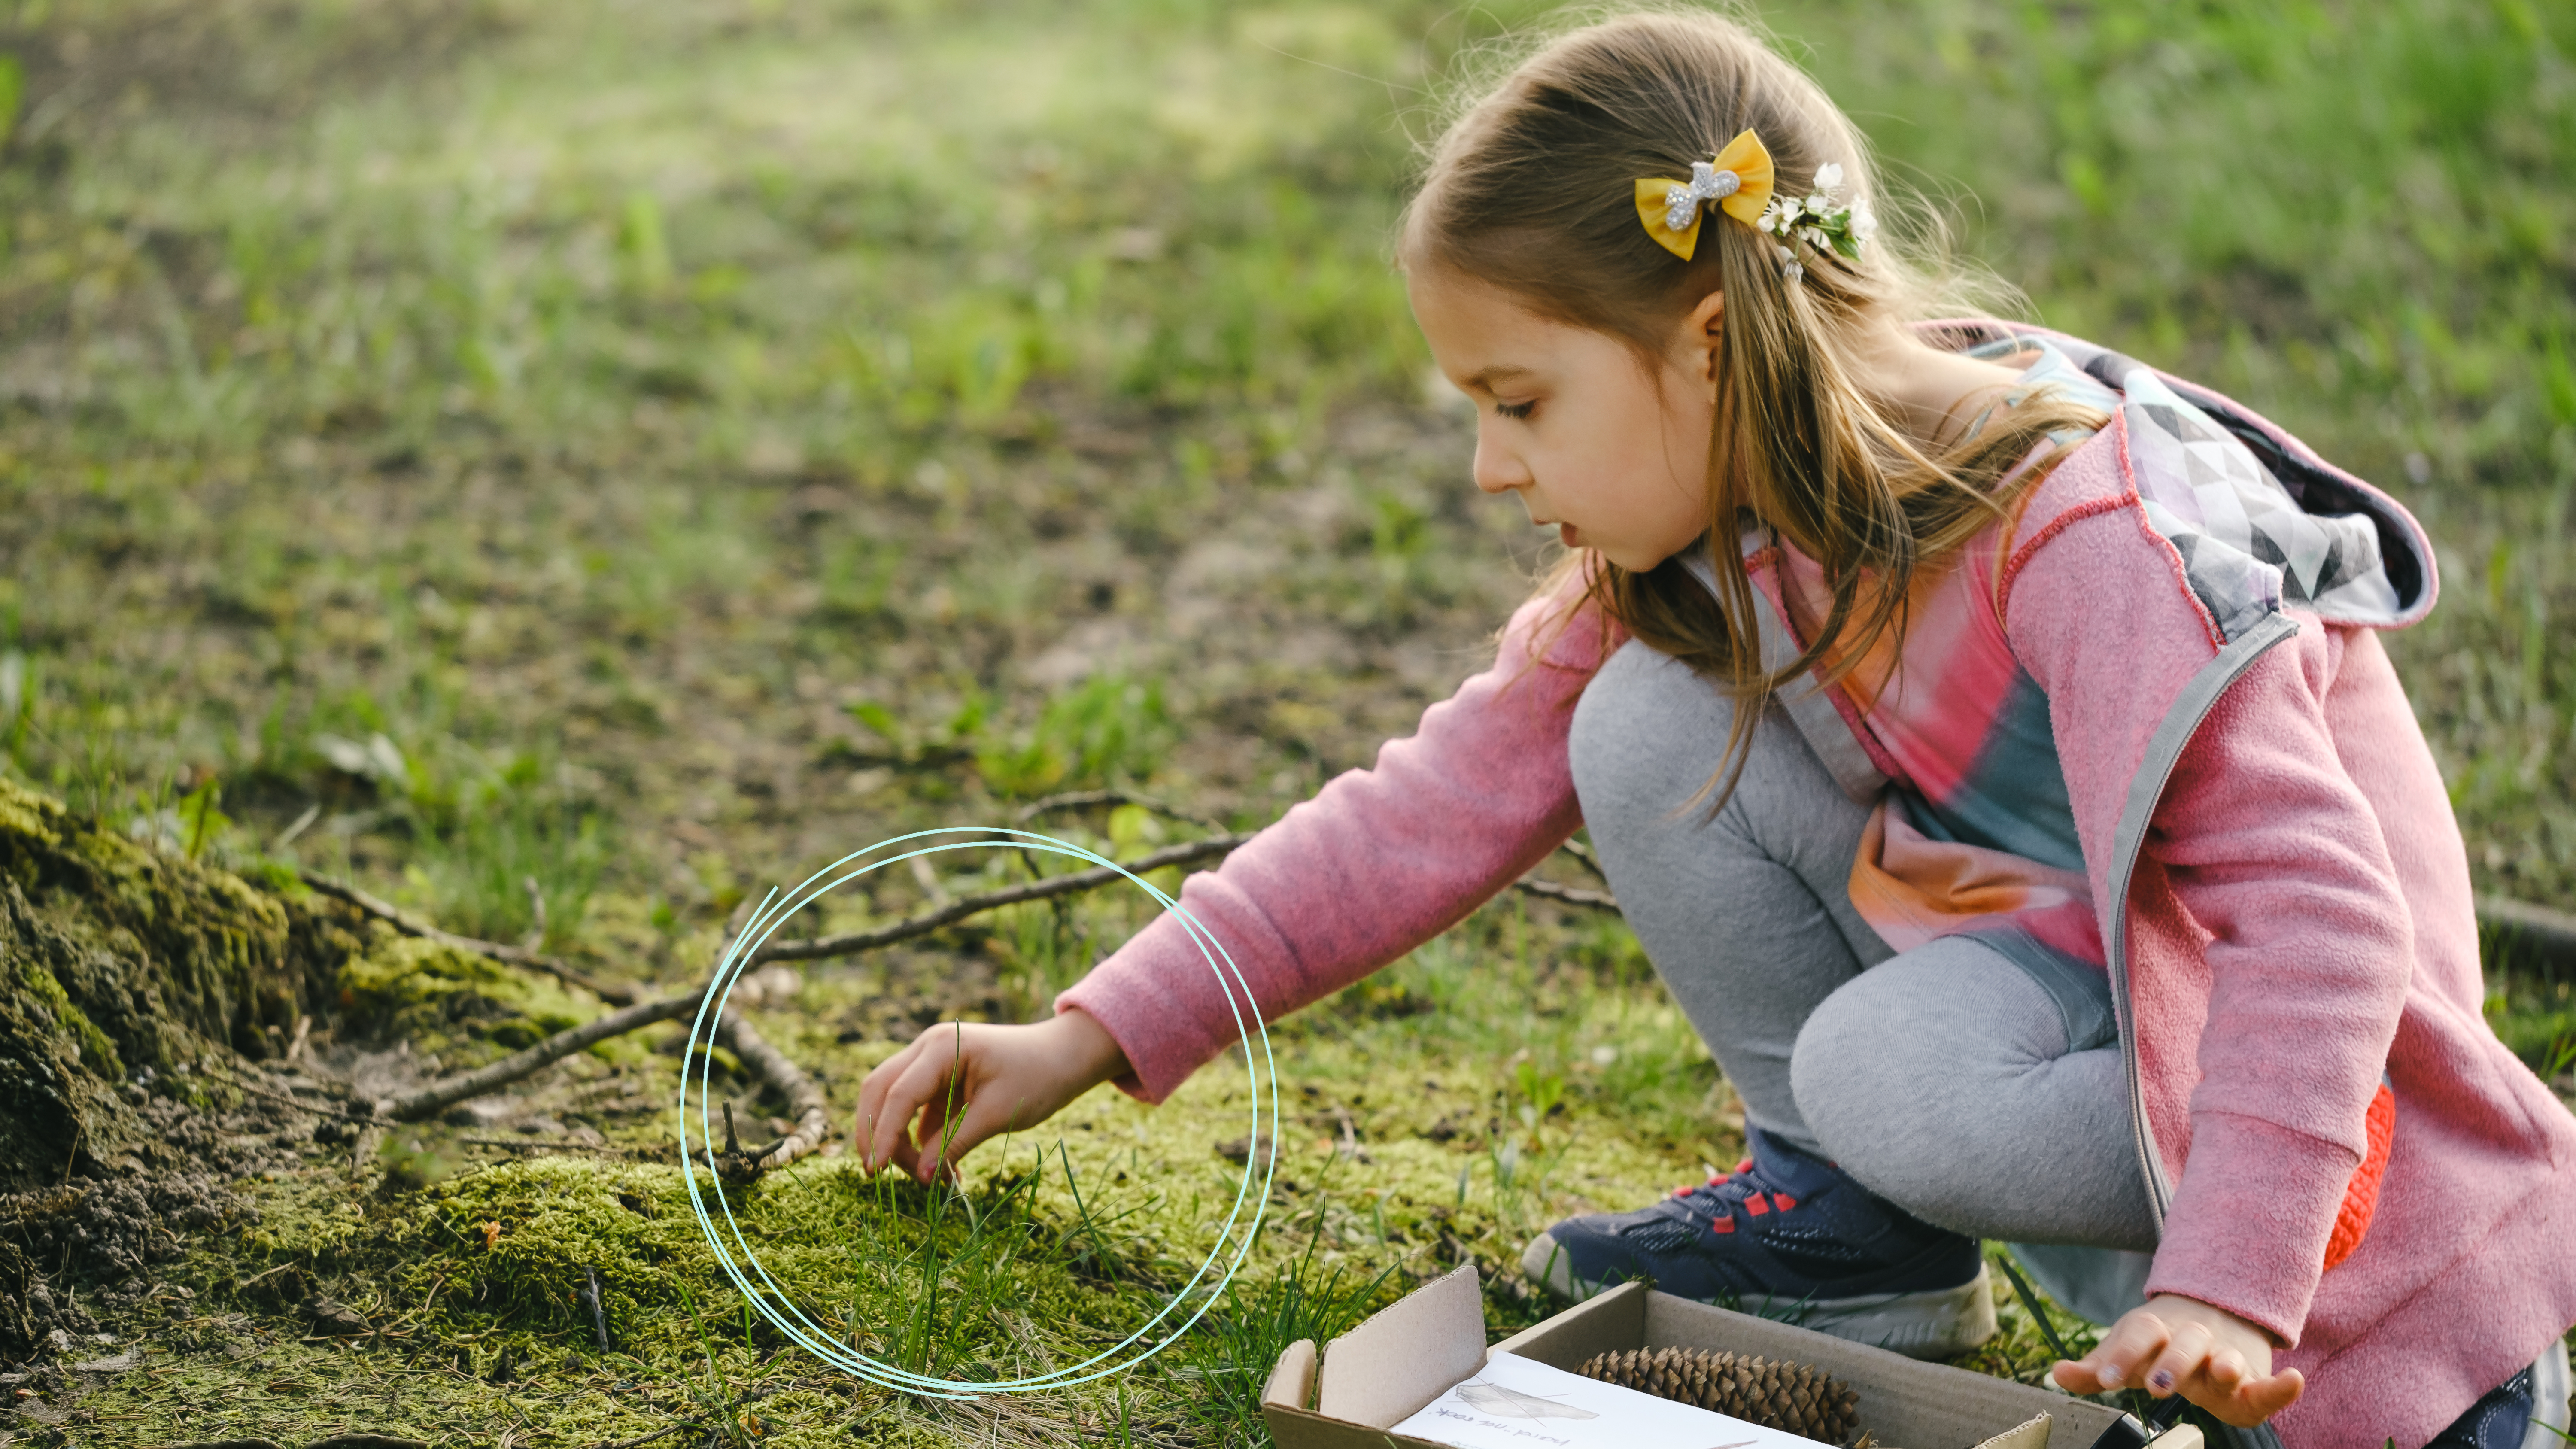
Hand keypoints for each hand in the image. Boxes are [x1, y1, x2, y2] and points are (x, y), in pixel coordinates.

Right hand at [853, 1009, 1130, 1181]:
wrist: (1067, 1058)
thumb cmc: (1039, 1077)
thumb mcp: (997, 1114)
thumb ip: (955, 1144)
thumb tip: (920, 1178)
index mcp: (942, 1047)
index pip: (898, 1094)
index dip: (881, 1134)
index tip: (876, 1171)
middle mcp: (928, 1049)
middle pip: (881, 1091)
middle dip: (875, 1134)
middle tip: (878, 1176)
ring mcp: (932, 1064)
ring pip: (894, 1104)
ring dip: (901, 1142)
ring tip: (931, 1180)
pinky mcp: (941, 1083)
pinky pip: (917, 1114)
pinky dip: (922, 1143)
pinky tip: (943, 1172)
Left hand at [2051, 1295, 2303, 1426]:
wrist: (2210, 1316)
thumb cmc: (2157, 1346)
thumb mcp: (2126, 1352)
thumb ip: (2096, 1367)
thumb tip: (2056, 1373)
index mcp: (2156, 1331)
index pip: (2137, 1335)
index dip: (2120, 1354)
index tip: (2104, 1377)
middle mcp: (2192, 1339)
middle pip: (2183, 1344)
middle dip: (2172, 1363)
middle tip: (2157, 1385)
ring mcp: (2225, 1357)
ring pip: (2226, 1358)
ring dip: (2226, 1364)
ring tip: (2223, 1371)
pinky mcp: (2254, 1382)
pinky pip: (2270, 1385)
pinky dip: (2283, 1386)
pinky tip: (2294, 1381)